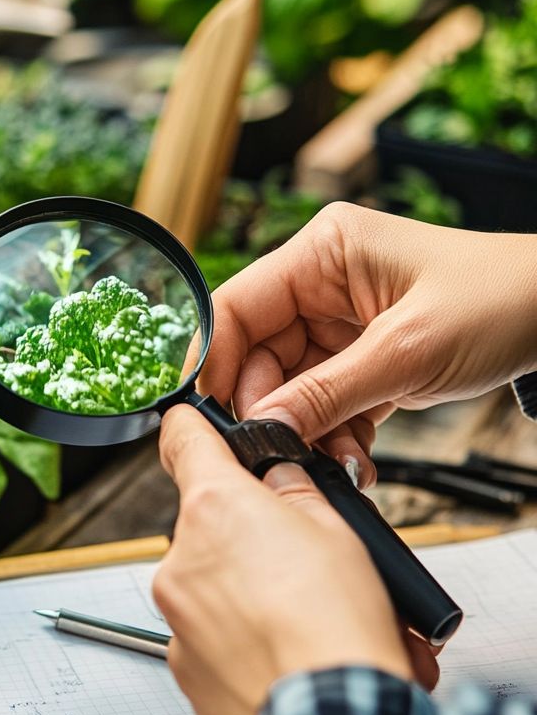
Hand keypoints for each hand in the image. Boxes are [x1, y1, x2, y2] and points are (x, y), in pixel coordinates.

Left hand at [152, 406, 437, 714]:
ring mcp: (176, 614)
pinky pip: (209, 635)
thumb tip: (279, 478)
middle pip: (207, 523)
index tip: (197, 424)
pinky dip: (242, 640)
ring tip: (306, 619)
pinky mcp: (181, 663)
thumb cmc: (338, 628)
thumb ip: (296, 494)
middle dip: (248, 536)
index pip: (182, 439)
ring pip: (210, 582)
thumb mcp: (338, 532)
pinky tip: (285, 652)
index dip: (194, 427)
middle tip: (302, 563)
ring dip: (249, 592)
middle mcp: (181, 557)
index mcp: (215, 507)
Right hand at [198, 203, 536, 485]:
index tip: (212, 416)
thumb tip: (262, 426)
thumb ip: (327, 392)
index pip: (237, 305)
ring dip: (308, 430)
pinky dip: (334, 434)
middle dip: (272, 408)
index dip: (217, 361)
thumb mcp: (409, 350)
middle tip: (282, 451)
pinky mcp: (361, 356)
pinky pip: (325, 401)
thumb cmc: (502, 300)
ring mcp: (339, 321)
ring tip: (335, 463)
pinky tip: (354, 458)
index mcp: (322, 252)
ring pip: (291, 385)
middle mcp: (321, 282)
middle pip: (259, 353)